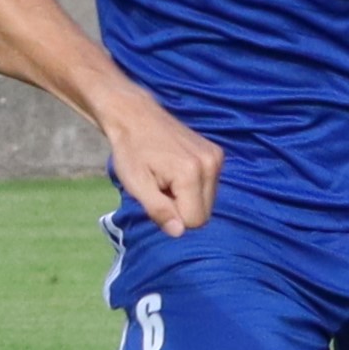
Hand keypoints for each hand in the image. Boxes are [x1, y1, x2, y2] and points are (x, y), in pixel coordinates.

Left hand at [99, 91, 221, 234]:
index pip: (194, 221)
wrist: (136, 116)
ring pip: (209, 202)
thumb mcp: (136, 184)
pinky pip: (210, 186)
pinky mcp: (218, 153)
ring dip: (188, 198)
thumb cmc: (131, 151)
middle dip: (182, 208)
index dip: (172, 216)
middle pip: (205, 214)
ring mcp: (217, 157)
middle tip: (161, 187)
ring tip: (168, 178)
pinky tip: (177, 170)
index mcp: (191, 173)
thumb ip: (158, 210)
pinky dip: (194, 186)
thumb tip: (178, 233)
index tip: (156, 195)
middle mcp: (210, 164)